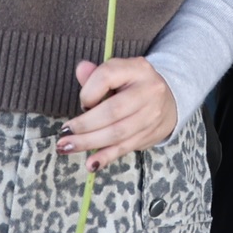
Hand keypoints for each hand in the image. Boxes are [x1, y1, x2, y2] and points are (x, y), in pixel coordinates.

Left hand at [63, 58, 177, 169]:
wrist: (168, 102)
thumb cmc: (133, 86)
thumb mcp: (118, 73)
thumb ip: (97, 74)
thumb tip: (81, 69)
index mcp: (138, 68)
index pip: (108, 76)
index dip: (88, 91)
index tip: (82, 103)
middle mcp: (149, 91)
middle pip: (112, 111)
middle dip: (84, 125)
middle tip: (64, 135)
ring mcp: (151, 115)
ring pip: (117, 133)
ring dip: (89, 142)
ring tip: (67, 147)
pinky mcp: (149, 135)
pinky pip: (123, 148)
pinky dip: (105, 157)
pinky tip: (90, 164)